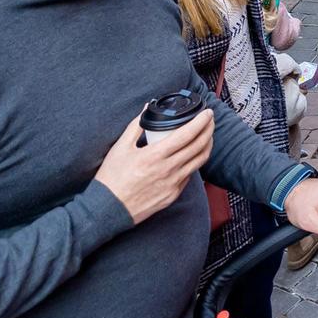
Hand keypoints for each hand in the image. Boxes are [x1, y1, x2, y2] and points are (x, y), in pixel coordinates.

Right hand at [93, 110, 214, 224]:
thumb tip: (147, 107)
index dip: (202, 121)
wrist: (107, 210)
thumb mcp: (120, 147)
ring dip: (206, 146)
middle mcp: (168, 170)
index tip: (207, 112)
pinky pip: (189, 176)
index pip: (188, 134)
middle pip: (199, 146)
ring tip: (206, 135)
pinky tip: (191, 156)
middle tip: (210, 120)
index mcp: (155, 156)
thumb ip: (136, 125)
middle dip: (209, 130)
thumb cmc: (112, 178)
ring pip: (199, 162)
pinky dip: (194, 162)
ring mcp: (172, 185)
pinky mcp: (172, 196)